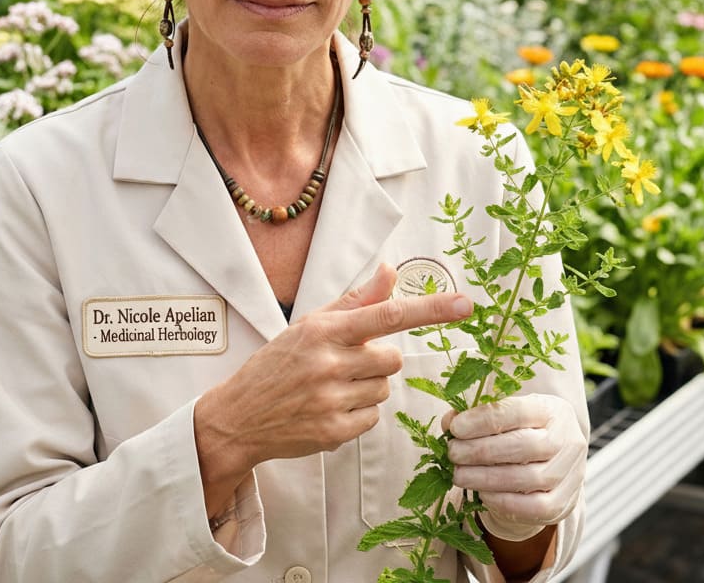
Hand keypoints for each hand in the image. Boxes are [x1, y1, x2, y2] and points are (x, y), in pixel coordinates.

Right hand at [194, 263, 471, 514]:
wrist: (238, 416)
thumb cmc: (277, 364)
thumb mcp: (309, 325)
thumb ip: (355, 301)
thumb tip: (390, 272)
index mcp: (322, 330)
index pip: (386, 314)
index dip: (431, 310)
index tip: (465, 304)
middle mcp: (328, 362)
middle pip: (392, 358)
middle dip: (377, 360)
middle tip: (345, 364)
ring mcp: (331, 399)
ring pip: (383, 388)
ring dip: (366, 387)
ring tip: (330, 388)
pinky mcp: (333, 431)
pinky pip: (372, 417)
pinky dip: (357, 413)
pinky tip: (327, 409)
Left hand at [442, 394, 585, 541]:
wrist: (552, 464)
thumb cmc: (522, 432)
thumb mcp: (505, 416)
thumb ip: (477, 416)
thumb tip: (449, 422)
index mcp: (552, 410)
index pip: (518, 411)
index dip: (483, 420)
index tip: (455, 428)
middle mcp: (568, 440)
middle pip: (523, 446)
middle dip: (480, 451)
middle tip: (452, 453)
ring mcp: (571, 473)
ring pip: (528, 478)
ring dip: (486, 478)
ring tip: (459, 475)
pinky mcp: (565, 503)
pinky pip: (535, 506)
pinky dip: (504, 501)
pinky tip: (482, 494)